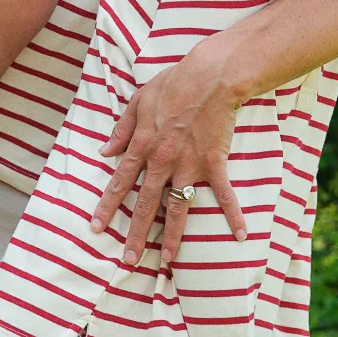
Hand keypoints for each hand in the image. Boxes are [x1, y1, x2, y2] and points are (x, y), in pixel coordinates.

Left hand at [92, 41, 246, 266]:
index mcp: (142, 145)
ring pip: (178, 208)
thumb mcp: (138, 100)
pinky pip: (224, 194)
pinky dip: (233, 215)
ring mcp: (189, 165)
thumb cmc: (174, 83)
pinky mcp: (214, 163)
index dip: (108, 206)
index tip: (97, 228)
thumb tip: (105, 152)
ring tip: (168, 260)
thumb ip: (122, 128)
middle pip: (146, 204)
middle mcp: (162, 161)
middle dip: (136, 234)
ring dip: (173, 235)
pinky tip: (241, 236)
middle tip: (128, 260)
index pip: (120, 182)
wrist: (210, 76)